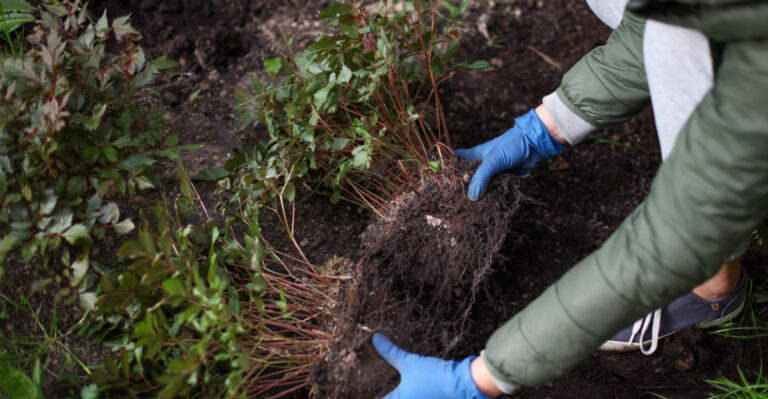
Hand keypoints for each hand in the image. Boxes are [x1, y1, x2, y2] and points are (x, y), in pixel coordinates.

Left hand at [372, 333, 492, 398]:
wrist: (462, 384)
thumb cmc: (434, 376)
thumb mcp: (409, 362)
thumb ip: (390, 352)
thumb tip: (375, 339)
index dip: (372, 395)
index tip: (364, 392)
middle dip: (388, 394)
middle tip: (384, 387)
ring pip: (406, 398)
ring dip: (402, 393)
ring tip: (403, 386)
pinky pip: (419, 398)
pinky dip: (414, 394)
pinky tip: (416, 388)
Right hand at [454, 108, 562, 199]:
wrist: (535, 145)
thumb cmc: (511, 146)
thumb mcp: (493, 161)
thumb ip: (482, 178)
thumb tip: (472, 197)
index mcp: (475, 155)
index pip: (456, 160)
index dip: (447, 168)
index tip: (438, 181)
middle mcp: (482, 164)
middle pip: (467, 177)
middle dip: (461, 188)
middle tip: (452, 201)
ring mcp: (493, 172)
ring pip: (481, 186)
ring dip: (477, 195)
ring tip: (467, 209)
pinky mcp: (504, 179)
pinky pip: (494, 190)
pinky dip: (491, 196)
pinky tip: (484, 207)